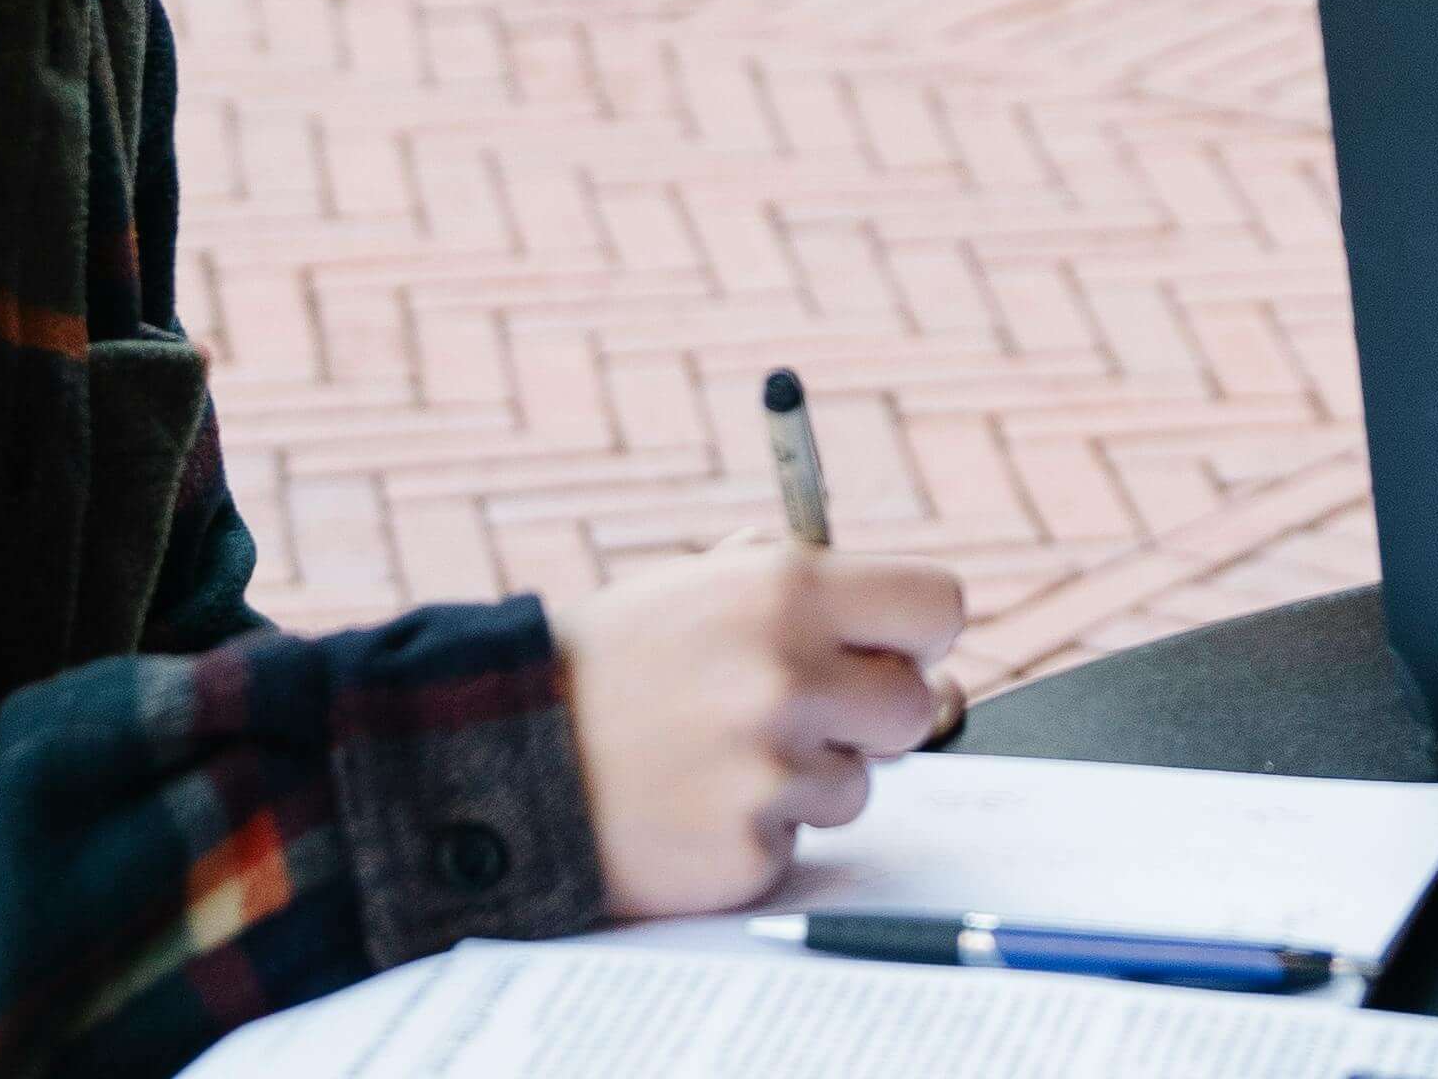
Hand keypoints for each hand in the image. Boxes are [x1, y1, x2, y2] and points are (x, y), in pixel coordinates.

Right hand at [561, 539, 972, 917]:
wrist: (501, 760)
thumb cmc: (612, 667)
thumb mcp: (696, 585)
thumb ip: (804, 591)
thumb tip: (915, 636)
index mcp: (784, 588)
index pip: (937, 605)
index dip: (917, 634)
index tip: (891, 650)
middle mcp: (787, 674)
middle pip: (915, 706)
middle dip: (870, 717)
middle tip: (803, 716)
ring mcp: (768, 770)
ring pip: (859, 784)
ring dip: (804, 780)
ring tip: (713, 760)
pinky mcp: (747, 852)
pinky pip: (797, 842)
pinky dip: (754, 833)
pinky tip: (690, 808)